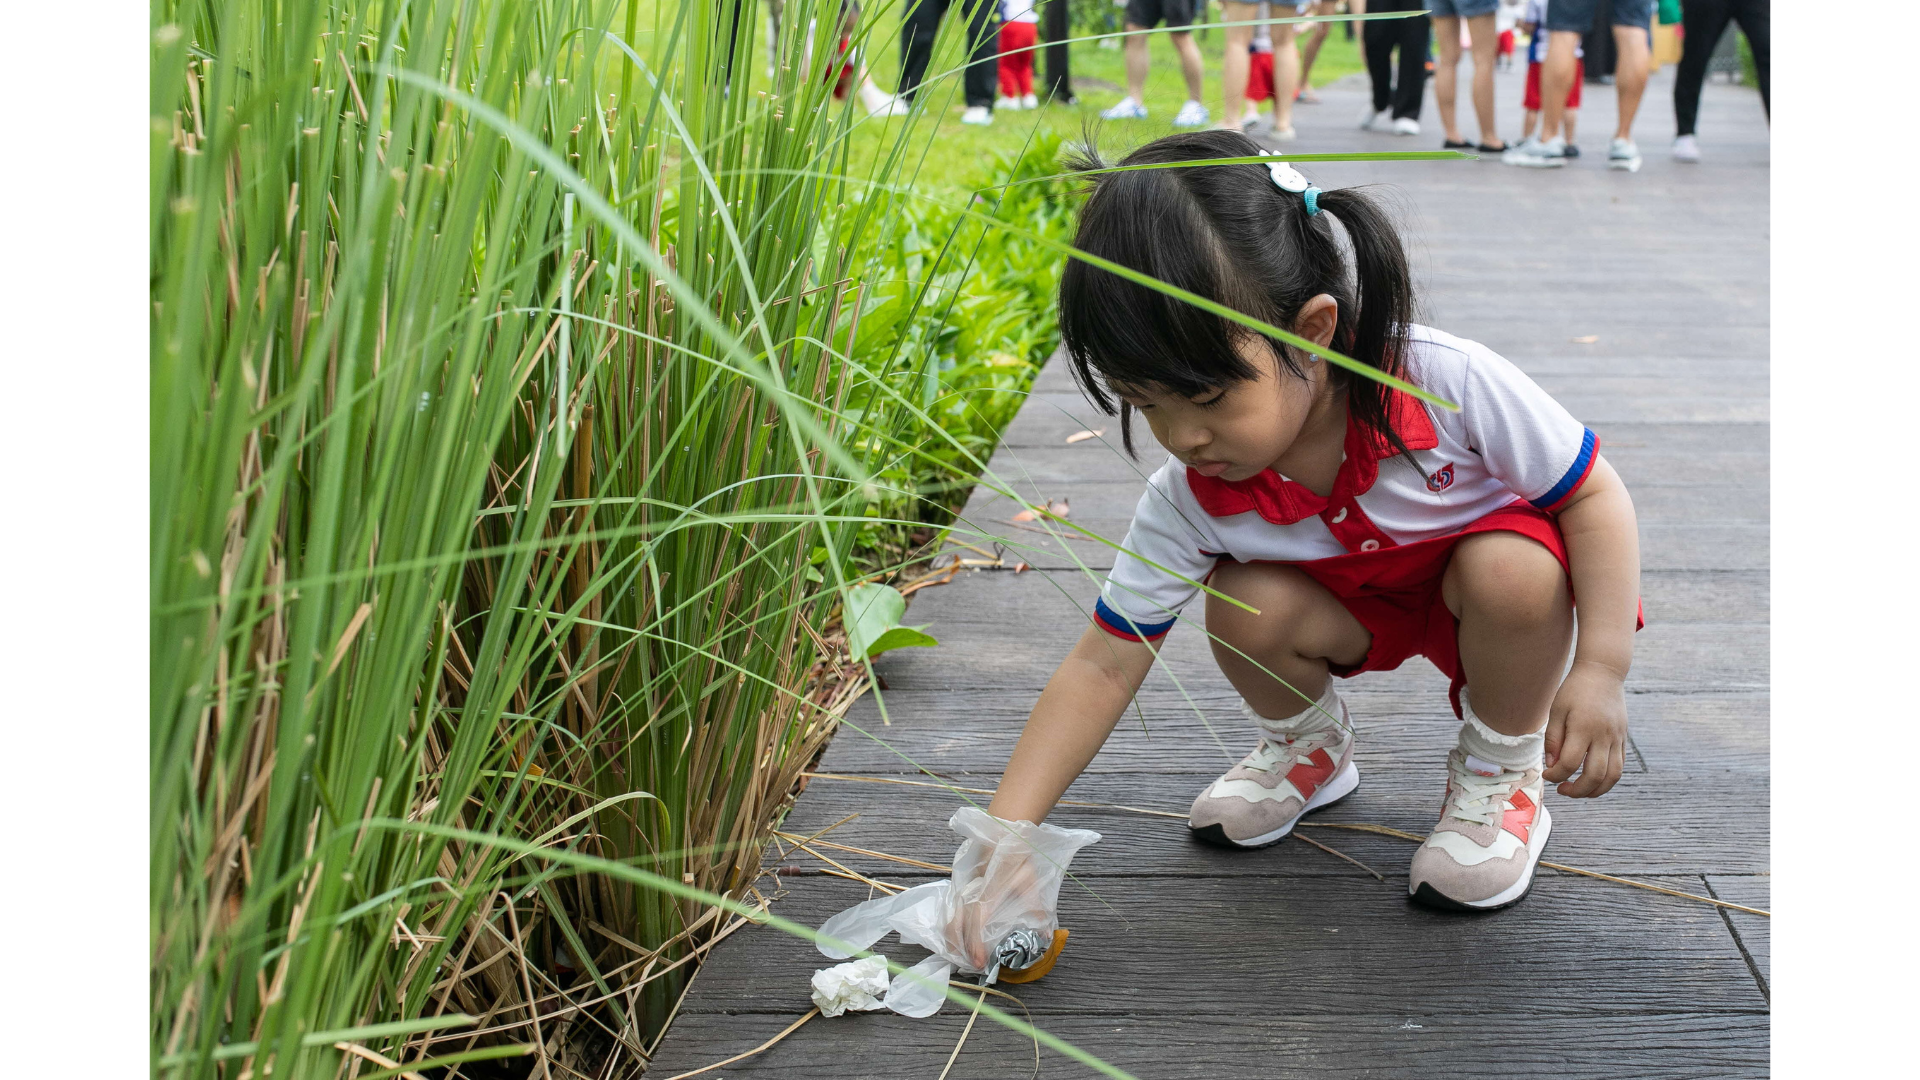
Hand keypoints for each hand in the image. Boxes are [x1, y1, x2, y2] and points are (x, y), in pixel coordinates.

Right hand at [944, 839, 1042, 970]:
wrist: (1003, 829)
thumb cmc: (1017, 856)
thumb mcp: (1030, 884)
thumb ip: (1036, 910)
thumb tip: (1045, 936)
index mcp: (985, 895)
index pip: (975, 926)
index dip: (975, 946)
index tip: (979, 963)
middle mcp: (969, 893)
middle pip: (956, 926)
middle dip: (960, 948)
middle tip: (970, 965)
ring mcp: (962, 887)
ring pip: (950, 917)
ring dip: (954, 938)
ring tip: (961, 953)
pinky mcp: (960, 882)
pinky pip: (951, 907)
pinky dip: (953, 923)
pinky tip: (958, 932)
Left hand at [1542, 661, 1628, 797]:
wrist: (1603, 673)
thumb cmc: (1575, 690)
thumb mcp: (1557, 710)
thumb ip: (1553, 739)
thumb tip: (1552, 766)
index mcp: (1584, 728)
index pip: (1569, 763)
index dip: (1555, 775)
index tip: (1546, 774)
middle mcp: (1604, 736)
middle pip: (1594, 776)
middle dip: (1576, 790)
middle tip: (1561, 790)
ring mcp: (1617, 738)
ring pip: (1613, 776)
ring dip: (1595, 790)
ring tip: (1578, 791)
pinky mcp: (1623, 739)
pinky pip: (1620, 767)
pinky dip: (1607, 780)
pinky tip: (1592, 780)